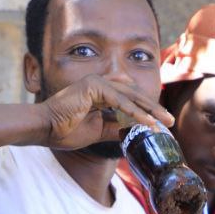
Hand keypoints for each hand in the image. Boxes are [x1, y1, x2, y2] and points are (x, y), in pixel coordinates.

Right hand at [41, 75, 174, 150]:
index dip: (147, 111)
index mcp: (100, 92)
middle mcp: (100, 83)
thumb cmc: (64, 130)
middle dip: (154, 109)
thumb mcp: (98, 131)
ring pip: (130, 97)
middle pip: (134, 95)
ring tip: (165, 123)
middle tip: (170, 121)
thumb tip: (133, 132)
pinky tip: (148, 122)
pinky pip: (120, 101)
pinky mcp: (93, 86)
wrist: (44, 129)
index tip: (161, 124)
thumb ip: (115, 128)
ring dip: (150, 110)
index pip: (129, 99)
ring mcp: (97, 82)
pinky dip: (135, 112)